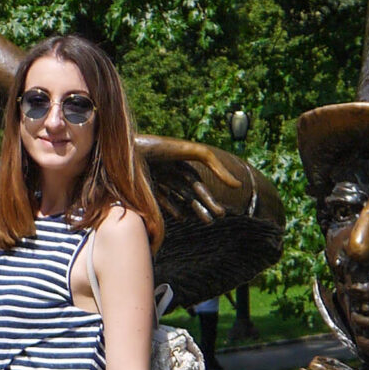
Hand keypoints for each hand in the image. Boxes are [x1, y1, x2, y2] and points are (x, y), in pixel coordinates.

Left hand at [133, 135, 252, 226]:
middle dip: (201, 206)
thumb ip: (217, 167)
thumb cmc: (163, 148)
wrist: (129, 150)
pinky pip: (159, 201)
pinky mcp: (143, 187)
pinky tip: (183, 218)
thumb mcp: (196, 153)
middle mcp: (166, 171)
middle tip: (212, 221)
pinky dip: (171, 209)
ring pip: (176, 198)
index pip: (196, 184)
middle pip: (188, 193)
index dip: (208, 198)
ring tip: (203, 221)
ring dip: (190, 210)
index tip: (218, 213)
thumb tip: (238, 186)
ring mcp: (154, 180)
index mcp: (178, 162)